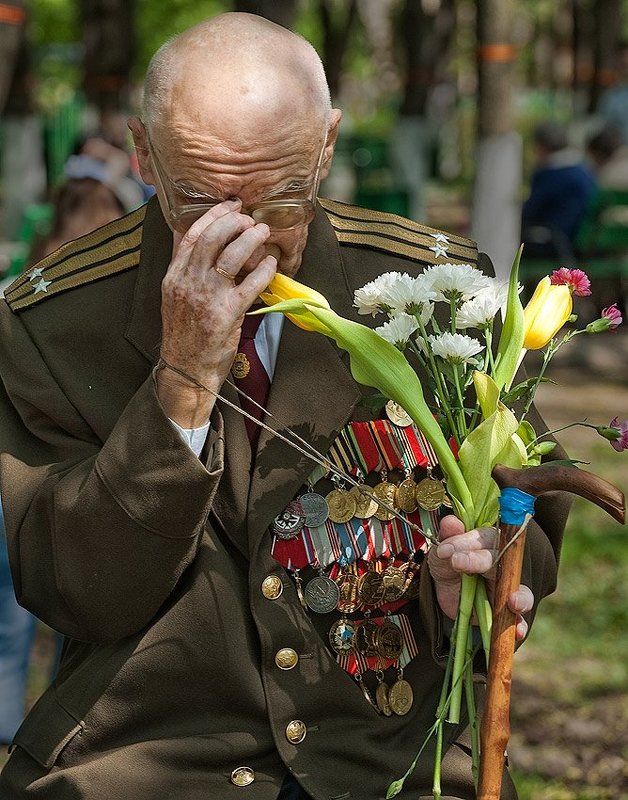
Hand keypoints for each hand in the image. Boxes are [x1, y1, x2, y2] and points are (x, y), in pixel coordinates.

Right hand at [157, 199, 276, 426]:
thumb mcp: (176, 298)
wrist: (186, 370)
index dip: (213, 215)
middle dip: (234, 222)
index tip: (230, 205)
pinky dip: (264, 270)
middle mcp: (188, 283)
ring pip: (232, 255)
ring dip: (251, 239)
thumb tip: (202, 242)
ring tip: (262, 232)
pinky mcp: (227, 314)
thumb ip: (187, 271)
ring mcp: (207, 297)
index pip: (192, 235)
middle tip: (249, 218)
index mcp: (174, 276)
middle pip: (212, 239)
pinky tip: (272, 264)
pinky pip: (251, 284)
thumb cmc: (185, 335)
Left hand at [427, 515, 533, 640]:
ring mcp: (506, 589)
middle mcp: (502, 564)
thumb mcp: (442, 550)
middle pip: (502, 561)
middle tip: (458, 563)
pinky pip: (518, 620)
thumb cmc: (448, 562)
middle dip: (481, 562)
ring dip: (520, 596)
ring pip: (520, 590)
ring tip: (512, 602)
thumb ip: (448, 537)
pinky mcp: (505, 613)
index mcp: (489, 542)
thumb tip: (451, 521)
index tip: (445, 550)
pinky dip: (520, 626)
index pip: (485, 537)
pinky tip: (517, 632)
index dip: (466, 542)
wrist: (445, 590)